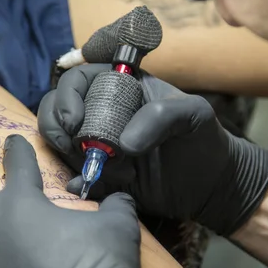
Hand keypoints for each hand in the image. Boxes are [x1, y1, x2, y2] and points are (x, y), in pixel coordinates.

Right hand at [38, 65, 267, 235]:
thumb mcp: (194, 115)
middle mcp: (101, 113)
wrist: (211, 185)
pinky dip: (78, 182)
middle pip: (56, 109)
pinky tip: (95, 187)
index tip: (75, 121)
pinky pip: (74, 176)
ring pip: (61, 143)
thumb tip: (122, 145)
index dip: (67, 96)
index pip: (77, 80)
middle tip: (76, 147)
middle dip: (58, 127)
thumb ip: (162, 116)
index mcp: (120, 88)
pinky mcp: (99, 176)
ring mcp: (97, 146)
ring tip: (110, 170)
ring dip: (72, 157)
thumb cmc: (204, 139)